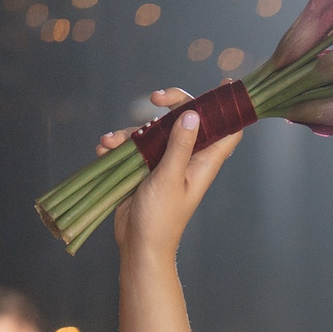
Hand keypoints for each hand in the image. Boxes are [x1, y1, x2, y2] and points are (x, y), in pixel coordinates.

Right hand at [105, 89, 242, 259]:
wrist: (138, 246)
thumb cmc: (161, 219)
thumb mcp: (170, 178)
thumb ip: (180, 146)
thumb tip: (195, 114)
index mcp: (204, 162)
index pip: (226, 130)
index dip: (228, 107)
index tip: (225, 85)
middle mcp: (187, 159)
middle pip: (186, 119)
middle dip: (170, 104)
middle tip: (155, 97)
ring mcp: (165, 163)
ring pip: (154, 131)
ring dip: (130, 131)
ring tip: (111, 142)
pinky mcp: (145, 169)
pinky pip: (134, 147)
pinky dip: (119, 145)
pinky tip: (103, 150)